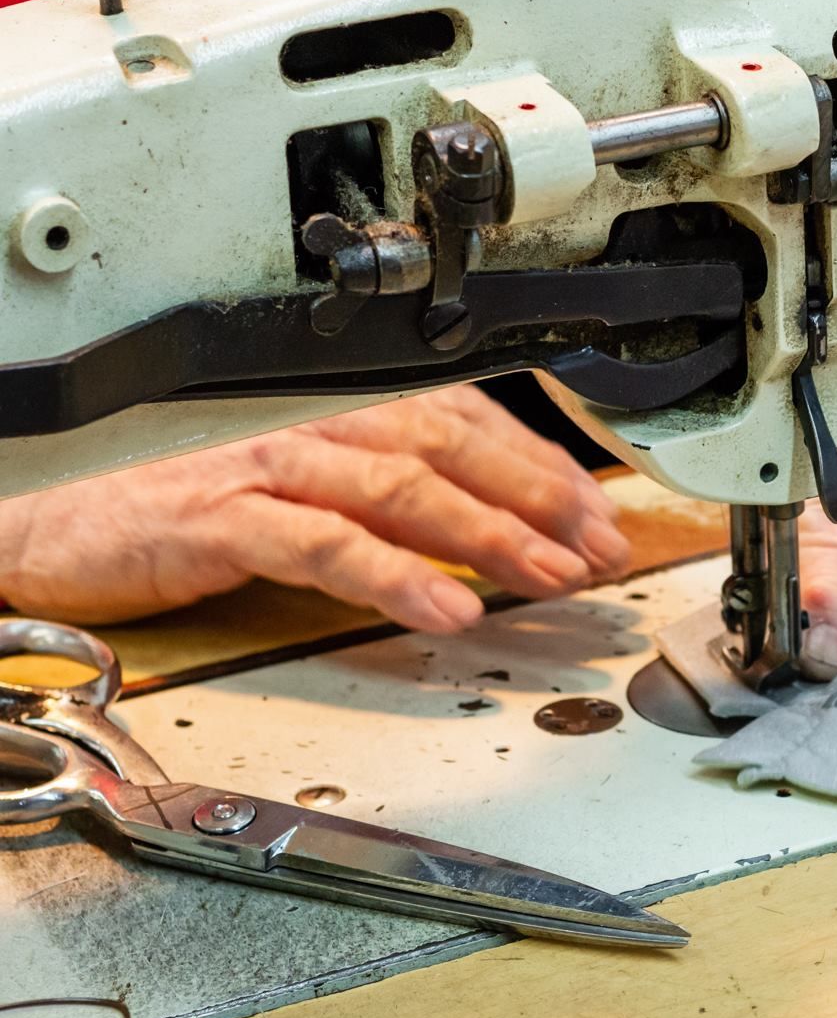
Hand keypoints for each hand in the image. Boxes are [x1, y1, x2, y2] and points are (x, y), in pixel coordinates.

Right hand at [0, 387, 629, 630]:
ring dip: (487, 533)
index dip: (536, 466)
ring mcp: (265, 463)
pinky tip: (446, 609)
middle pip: (448, 443)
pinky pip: (322, 543)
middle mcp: (310, 422)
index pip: (461, 420)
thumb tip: (474, 523)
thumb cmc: (176, 492)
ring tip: (551, 576)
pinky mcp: (219, 515)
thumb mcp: (297, 479)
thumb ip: (383, 493)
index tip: (594, 512)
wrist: (48, 507)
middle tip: (600, 545)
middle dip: (536, 497)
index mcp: (336, 408)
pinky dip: (392, 575)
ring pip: (400, 487)